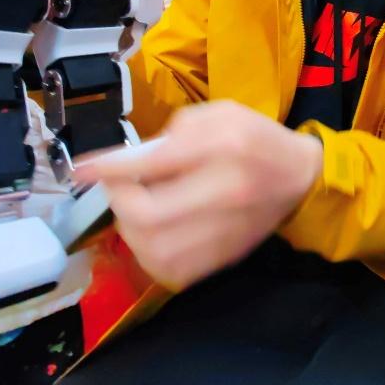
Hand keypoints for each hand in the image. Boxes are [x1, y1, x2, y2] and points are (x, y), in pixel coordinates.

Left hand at [74, 100, 322, 289]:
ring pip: (157, 250)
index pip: (156, 162)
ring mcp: (226, 230)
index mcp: (224, 145)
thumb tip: (132, 161)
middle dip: (120, 203)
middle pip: (151, 216)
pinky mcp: (224, 256)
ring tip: (135, 211)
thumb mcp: (220, 114)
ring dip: (131, 232)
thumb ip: (175, 131)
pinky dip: (149, 255)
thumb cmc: (256, 139)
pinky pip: (173, 270)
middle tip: (119, 188)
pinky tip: (150, 236)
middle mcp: (225, 191)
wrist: (301, 178)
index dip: (111, 168)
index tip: (82, 170)